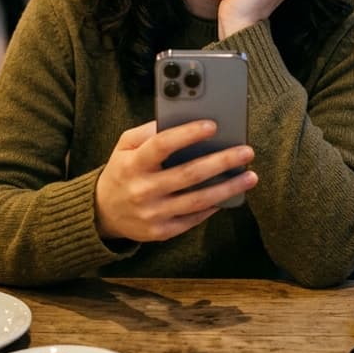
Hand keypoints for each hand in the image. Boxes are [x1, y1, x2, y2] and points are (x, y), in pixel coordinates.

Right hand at [94, 120, 256, 242]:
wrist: (103, 213)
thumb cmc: (122, 171)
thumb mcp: (124, 146)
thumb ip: (148, 131)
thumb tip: (182, 120)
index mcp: (133, 164)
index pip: (161, 146)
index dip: (187, 134)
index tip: (212, 125)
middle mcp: (143, 190)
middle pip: (188, 174)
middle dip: (221, 162)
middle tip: (246, 152)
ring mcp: (153, 214)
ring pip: (197, 200)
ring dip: (227, 188)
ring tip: (250, 176)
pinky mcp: (162, 232)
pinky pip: (194, 218)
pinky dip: (214, 205)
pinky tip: (231, 195)